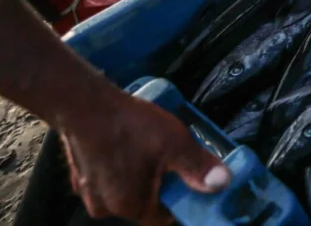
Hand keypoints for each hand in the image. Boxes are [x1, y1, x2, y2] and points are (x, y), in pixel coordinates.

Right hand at [61, 90, 229, 224]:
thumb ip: (198, 166)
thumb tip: (224, 183)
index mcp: (129, 206)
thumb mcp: (174, 143)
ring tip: (149, 147)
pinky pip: (108, 177)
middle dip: (160, 184)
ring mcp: (87, 192)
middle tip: (171, 158)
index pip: (163, 217)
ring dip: (139, 174)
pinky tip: (127, 144)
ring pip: (125, 189)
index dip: (180, 200)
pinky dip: (120, 166)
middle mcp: (104, 208)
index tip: (188, 181)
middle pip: (144, 202)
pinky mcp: (79, 175)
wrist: (82, 104)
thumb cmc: (130, 126)